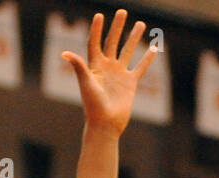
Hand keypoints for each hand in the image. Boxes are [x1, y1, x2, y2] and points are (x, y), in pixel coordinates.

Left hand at [61, 10, 155, 135]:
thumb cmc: (93, 106)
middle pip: (112, 43)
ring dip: (134, 38)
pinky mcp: (130, 83)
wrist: (105, 125)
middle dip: (117, 28)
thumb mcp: (86, 84)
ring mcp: (119, 75)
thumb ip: (79, 66)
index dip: (96, 30)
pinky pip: (140, 68)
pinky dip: (147, 59)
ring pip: (128, 52)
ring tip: (141, 24)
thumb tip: (64, 53)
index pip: (95, 43)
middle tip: (122, 12)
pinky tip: (154, 48)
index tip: (99, 16)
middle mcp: (107, 68)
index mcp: (94, 67)